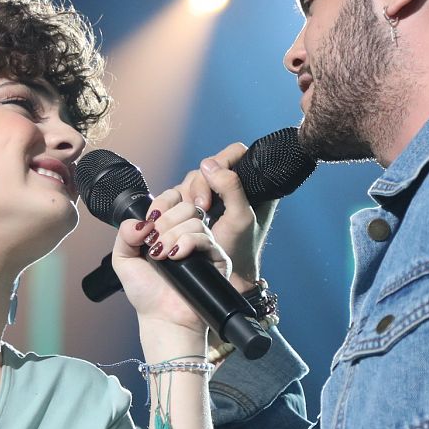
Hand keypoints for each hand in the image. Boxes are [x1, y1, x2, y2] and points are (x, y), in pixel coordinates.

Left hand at [109, 205, 231, 332]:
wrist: (162, 318)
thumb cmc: (146, 293)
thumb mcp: (123, 259)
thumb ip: (124, 234)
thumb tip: (141, 221)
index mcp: (168, 229)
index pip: (173, 198)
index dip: (161, 205)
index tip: (149, 224)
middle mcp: (187, 233)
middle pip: (185, 206)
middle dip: (165, 222)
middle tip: (153, 245)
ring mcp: (203, 245)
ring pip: (194, 220)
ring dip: (173, 235)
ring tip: (161, 256)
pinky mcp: (216, 258)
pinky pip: (205, 238)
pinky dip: (187, 243)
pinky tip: (175, 257)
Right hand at [151, 142, 276, 291]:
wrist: (224, 275)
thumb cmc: (240, 249)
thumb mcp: (241, 218)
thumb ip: (232, 188)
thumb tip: (210, 164)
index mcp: (253, 183)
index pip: (235, 154)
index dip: (222, 164)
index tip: (214, 189)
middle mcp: (231, 185)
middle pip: (208, 166)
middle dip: (200, 186)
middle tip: (202, 209)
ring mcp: (212, 196)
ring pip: (191, 180)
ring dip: (187, 196)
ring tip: (194, 217)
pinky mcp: (195, 207)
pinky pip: (180, 193)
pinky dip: (176, 203)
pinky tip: (178, 217)